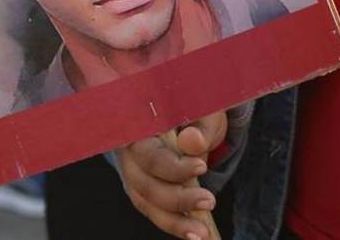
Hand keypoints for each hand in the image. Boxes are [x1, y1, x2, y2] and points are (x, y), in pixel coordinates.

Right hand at [118, 112, 226, 239]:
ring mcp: (134, 174)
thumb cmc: (196, 112)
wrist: (193, 119)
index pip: (151, 155)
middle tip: (209, 202)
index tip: (202, 167)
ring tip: (201, 233)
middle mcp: (130, 154)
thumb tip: (192, 141)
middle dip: (177, 199)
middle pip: (145, 184)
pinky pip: (154, 211)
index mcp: (140, 128)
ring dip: (175, 221)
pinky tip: (194, 233)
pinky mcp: (143, 190)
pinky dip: (174, 224)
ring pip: (147, 203)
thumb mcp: (205, 111)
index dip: (173, 167)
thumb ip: (200, 126)